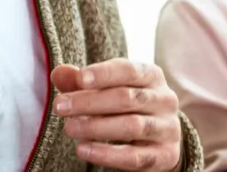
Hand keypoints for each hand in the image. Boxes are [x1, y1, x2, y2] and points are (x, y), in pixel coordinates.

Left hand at [52, 60, 182, 171]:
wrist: (157, 139)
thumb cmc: (124, 107)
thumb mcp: (106, 89)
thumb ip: (81, 82)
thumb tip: (59, 73)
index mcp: (152, 76)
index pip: (129, 70)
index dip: (105, 73)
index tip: (80, 79)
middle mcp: (165, 100)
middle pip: (127, 98)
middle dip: (90, 102)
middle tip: (61, 107)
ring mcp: (168, 128)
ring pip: (132, 126)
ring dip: (95, 127)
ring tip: (69, 128)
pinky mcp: (165, 155)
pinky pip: (135, 157)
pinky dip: (106, 154)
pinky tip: (83, 149)